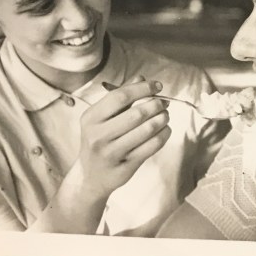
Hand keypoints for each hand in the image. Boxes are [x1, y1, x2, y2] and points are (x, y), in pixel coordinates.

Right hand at [77, 78, 170, 205]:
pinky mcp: (126, 166)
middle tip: (164, 103)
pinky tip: (165, 130)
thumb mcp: (101, 118)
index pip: (120, 96)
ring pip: (147, 130)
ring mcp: (112, 152)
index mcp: (91, 118)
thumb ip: (120, 97)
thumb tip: (141, 78)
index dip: (142, 88)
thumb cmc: (98, 140)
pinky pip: (152, 147)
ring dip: (162, 119)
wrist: (90, 177)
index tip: (157, 86)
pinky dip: (163, 135)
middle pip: (136, 114)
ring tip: (165, 115)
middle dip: (156, 105)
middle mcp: (98, 135)